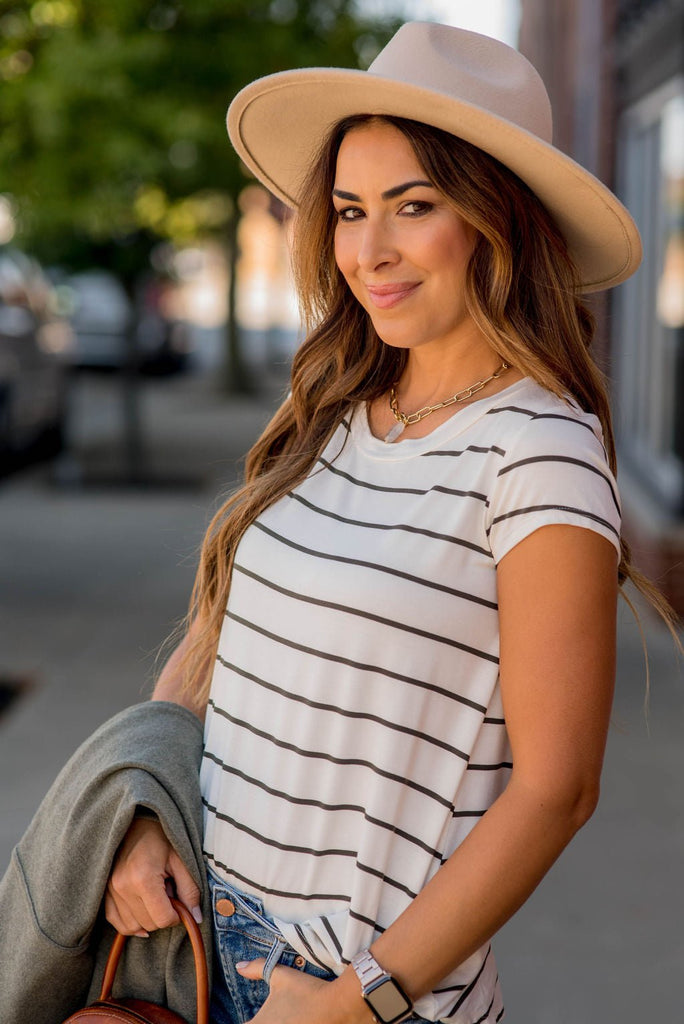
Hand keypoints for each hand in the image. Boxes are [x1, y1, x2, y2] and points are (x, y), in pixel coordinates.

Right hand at [105, 816, 201, 935]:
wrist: (136, 821)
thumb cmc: (162, 837)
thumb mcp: (181, 859)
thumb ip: (190, 890)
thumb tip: (196, 918)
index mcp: (143, 878)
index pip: (163, 918)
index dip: (177, 915)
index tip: (181, 902)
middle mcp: (122, 887)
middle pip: (148, 924)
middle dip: (163, 915)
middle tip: (168, 893)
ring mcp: (110, 890)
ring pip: (133, 927)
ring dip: (148, 919)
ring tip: (155, 895)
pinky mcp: (104, 892)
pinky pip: (117, 922)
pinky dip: (131, 923)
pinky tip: (143, 910)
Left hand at [237, 958, 372, 1023]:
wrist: (336, 1005)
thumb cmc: (306, 990)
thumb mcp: (280, 975)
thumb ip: (256, 968)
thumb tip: (239, 966)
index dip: (245, 1021)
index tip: (252, 1015)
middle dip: (257, 1022)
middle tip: (266, 1015)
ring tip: (281, 1017)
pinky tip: (291, 1020)